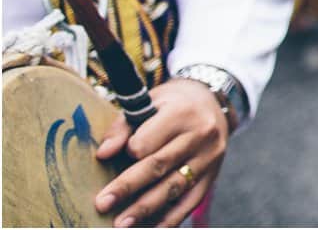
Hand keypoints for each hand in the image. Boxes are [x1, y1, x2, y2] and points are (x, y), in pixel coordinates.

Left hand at [94, 78, 227, 227]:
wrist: (210, 102)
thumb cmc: (170, 104)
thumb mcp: (148, 103)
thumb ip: (123, 128)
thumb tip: (103, 154)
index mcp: (182, 113)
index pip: (149, 140)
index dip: (129, 151)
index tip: (108, 158)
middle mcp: (201, 135)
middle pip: (160, 165)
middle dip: (128, 187)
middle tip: (102, 204)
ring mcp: (210, 157)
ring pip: (175, 187)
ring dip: (146, 209)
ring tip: (122, 225)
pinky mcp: (213, 175)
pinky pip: (191, 201)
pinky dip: (171, 218)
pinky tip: (152, 228)